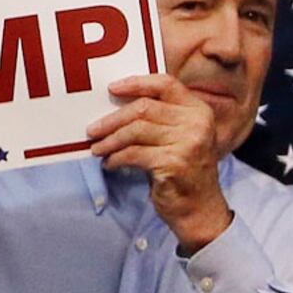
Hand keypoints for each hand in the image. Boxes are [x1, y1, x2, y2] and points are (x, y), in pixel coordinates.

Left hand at [86, 73, 228, 247]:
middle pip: (145, 107)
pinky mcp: (174, 163)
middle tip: (93, 130)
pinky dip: (116, 158)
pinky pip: (133, 153)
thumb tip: (116, 105)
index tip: (112, 88)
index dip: (136, 83)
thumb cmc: (184, 171)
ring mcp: (188, 143)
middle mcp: (197, 124)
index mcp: (199, 111)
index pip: (165, 84)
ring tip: (98, 149)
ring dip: (110, 140)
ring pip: (135, 130)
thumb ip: (160, 118)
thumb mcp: (180, 137)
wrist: (199, 209)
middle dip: (112, 119)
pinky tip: (111, 163)